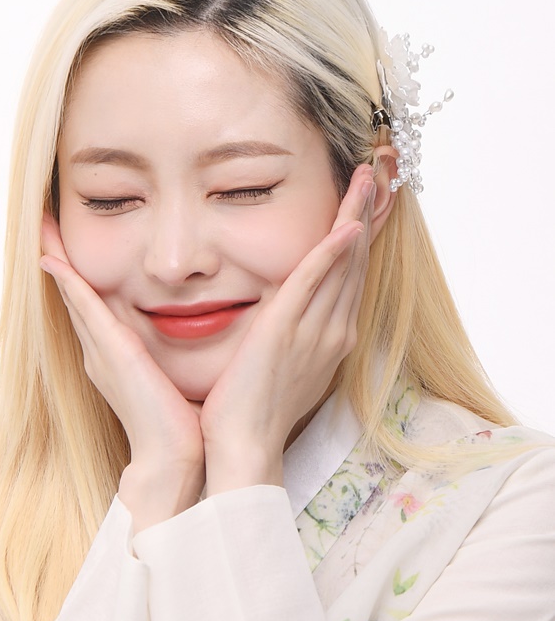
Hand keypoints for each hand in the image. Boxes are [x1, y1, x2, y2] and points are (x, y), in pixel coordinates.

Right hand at [40, 213, 204, 527]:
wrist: (175, 456)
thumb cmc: (182, 424)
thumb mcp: (176, 380)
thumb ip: (173, 359)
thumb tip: (197, 338)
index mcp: (116, 360)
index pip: (95, 310)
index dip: (80, 279)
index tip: (70, 249)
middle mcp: (101, 354)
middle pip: (77, 299)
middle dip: (61, 263)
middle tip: (44, 227)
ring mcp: (101, 352)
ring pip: (75, 298)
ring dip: (58, 263)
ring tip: (42, 229)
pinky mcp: (111, 351)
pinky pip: (85, 307)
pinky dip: (69, 282)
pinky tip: (54, 258)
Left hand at [199, 163, 374, 493]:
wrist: (244, 447)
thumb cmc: (252, 412)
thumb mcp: (279, 366)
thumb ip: (287, 336)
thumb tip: (280, 316)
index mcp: (328, 337)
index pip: (348, 276)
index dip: (359, 237)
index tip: (365, 204)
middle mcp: (332, 330)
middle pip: (355, 261)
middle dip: (366, 214)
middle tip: (376, 173)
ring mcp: (314, 330)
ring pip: (342, 262)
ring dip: (355, 216)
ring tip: (367, 178)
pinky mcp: (287, 329)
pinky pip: (315, 282)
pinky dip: (332, 252)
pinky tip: (346, 225)